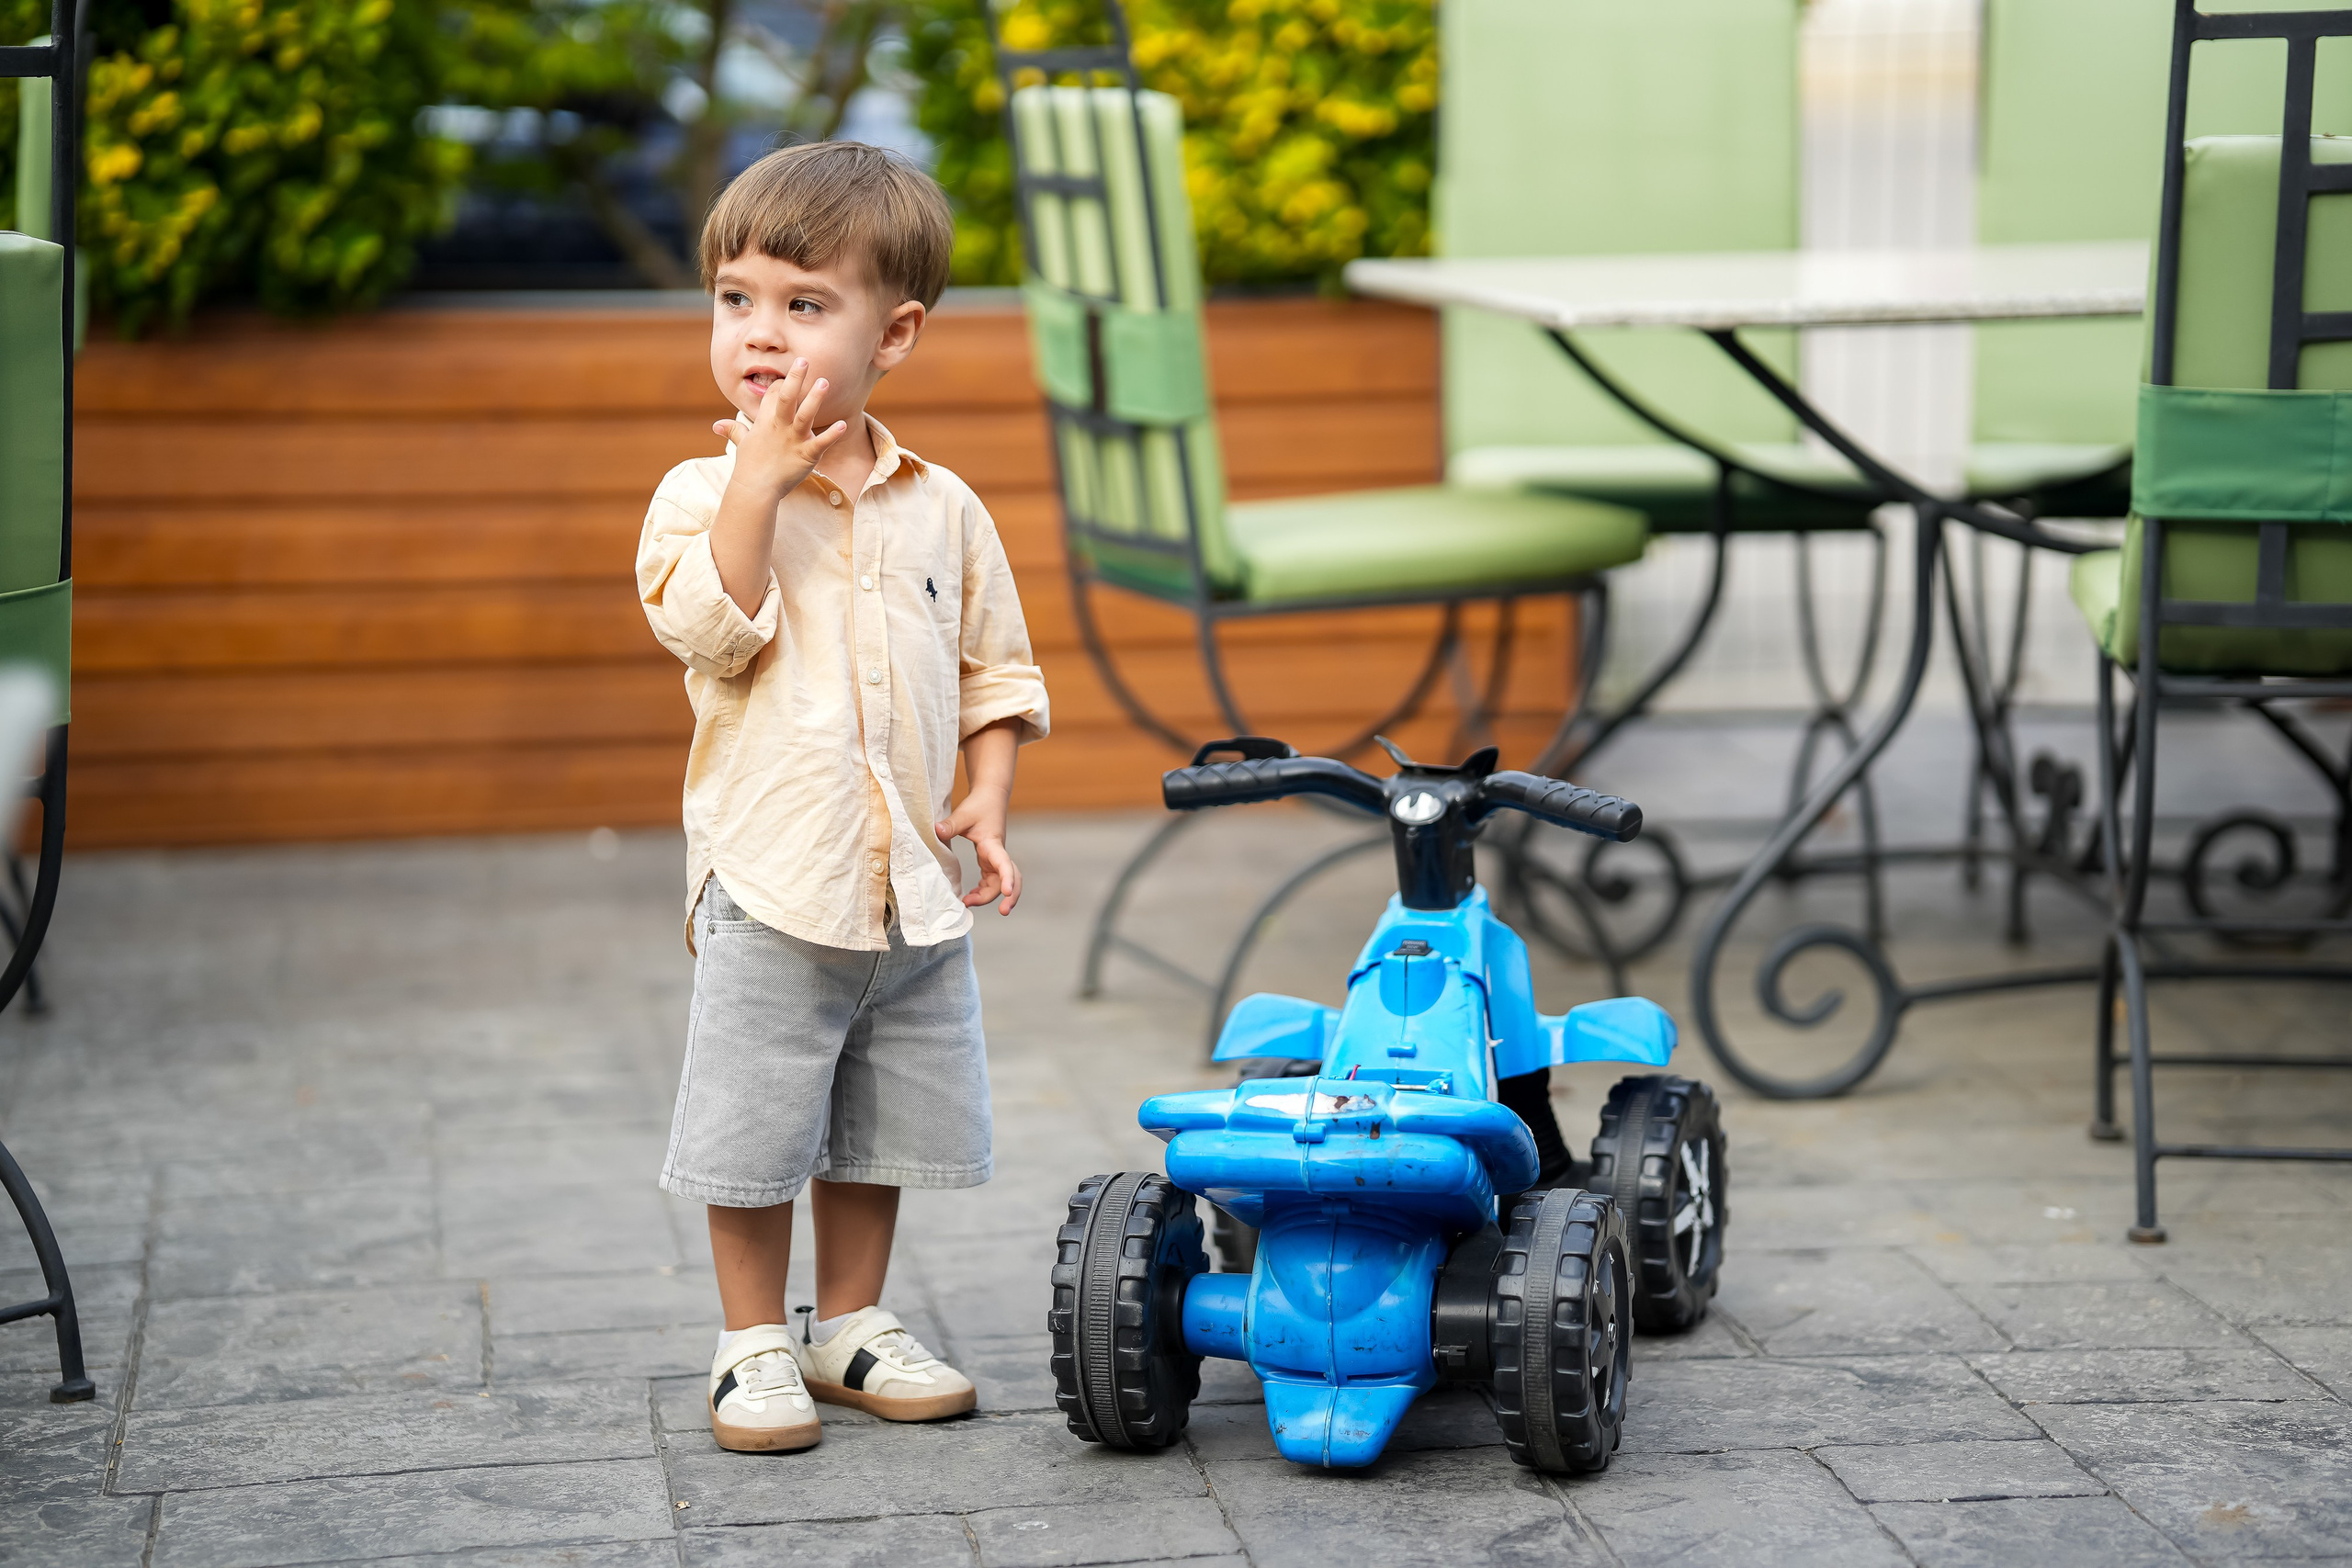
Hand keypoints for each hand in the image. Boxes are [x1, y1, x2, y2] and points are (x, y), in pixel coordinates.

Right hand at [713, 358, 846, 501]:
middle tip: (804, 360)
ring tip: (825, 382)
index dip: (780, 385)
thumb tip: (718, 425)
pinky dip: (832, 434)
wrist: (754, 490)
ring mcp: (793, 440)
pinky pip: (821, 443)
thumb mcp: (741, 445)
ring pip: (805, 415)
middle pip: (787, 398)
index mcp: (766, 421)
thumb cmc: (749, 467)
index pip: (773, 395)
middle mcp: (780, 427)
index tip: (786, 379)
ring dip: (815, 399)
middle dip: (795, 378)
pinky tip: (842, 424)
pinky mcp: (806, 455)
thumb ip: (734, 431)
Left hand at [934, 786, 1020, 915]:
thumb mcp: (963, 814)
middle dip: (1009, 897)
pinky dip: (985, 892)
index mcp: (994, 844)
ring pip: (1001, 882)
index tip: (1007, 893)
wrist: (990, 797)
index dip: (1008, 879)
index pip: (1005, 864)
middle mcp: (998, 854)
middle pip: (1011, 879)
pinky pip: (992, 881)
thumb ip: (950, 824)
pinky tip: (971, 897)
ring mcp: (996, 858)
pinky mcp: (990, 859)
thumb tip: (936, 831)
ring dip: (991, 896)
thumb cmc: (979, 805)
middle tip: (1001, 912)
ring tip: (968, 903)